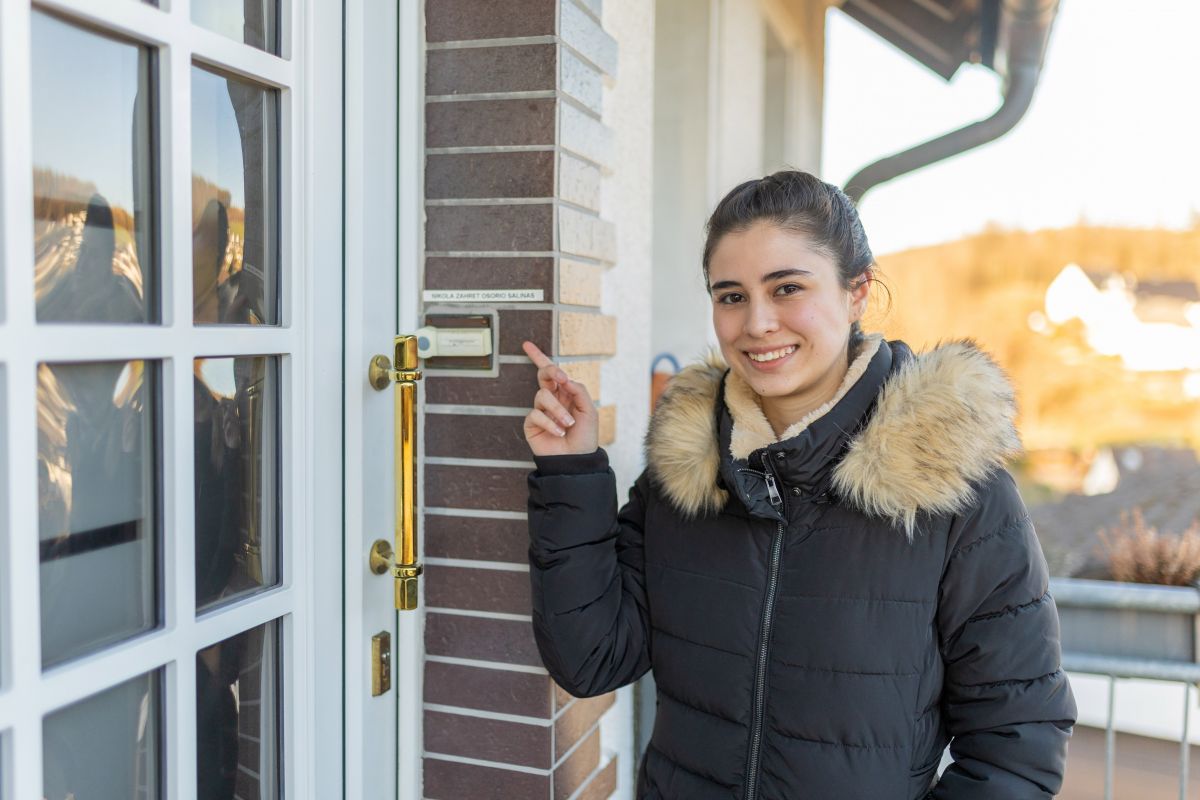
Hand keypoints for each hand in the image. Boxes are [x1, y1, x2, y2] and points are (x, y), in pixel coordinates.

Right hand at [521, 340, 598, 456]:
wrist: (576, 460)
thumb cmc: (584, 437)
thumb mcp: (589, 411)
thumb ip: (579, 391)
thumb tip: (565, 378)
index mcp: (565, 394)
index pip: (551, 374)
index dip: (539, 357)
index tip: (527, 345)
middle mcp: (552, 400)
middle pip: (543, 377)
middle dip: (550, 372)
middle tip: (559, 377)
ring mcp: (540, 412)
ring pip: (542, 396)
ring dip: (557, 409)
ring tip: (568, 424)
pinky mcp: (532, 424)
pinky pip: (535, 414)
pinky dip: (550, 423)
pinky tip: (559, 432)